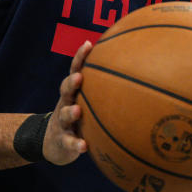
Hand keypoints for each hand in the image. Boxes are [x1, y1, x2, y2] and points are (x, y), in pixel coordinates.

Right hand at [42, 40, 92, 164]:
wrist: (54, 143)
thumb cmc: (79, 117)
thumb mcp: (87, 102)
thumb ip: (104, 88)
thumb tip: (137, 73)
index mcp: (74, 92)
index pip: (75, 70)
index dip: (80, 57)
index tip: (88, 44)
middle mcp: (66, 104)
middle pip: (65, 89)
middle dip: (71, 82)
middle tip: (79, 77)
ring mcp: (62, 122)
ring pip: (64, 115)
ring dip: (70, 113)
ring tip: (78, 111)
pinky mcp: (62, 141)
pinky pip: (69, 142)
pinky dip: (75, 144)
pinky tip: (83, 146)